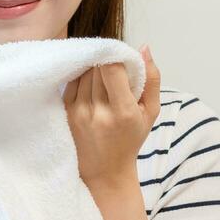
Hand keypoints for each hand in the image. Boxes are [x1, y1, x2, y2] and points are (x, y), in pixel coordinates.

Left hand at [63, 44, 160, 188]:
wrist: (105, 172)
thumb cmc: (130, 140)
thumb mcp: (151, 112)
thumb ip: (152, 79)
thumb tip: (144, 48)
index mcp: (123, 112)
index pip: (112, 69)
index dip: (117, 56)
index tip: (122, 58)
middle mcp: (98, 112)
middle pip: (97, 67)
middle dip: (106, 62)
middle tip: (114, 69)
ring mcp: (79, 113)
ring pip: (84, 72)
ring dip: (94, 68)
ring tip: (104, 80)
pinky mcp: (66, 113)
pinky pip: (72, 81)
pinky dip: (82, 77)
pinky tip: (91, 85)